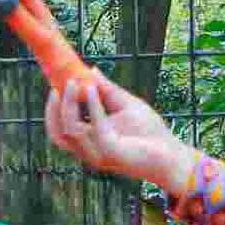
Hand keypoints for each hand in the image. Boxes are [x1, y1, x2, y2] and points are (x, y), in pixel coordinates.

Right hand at [44, 74, 199, 194]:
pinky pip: (95, 129)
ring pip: (70, 130)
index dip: (53, 110)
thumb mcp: (125, 104)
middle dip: (55, 108)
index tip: (56, 85)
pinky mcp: (112, 153)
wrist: (171, 154)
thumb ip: (107, 90)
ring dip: (69, 104)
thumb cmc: (149, 132)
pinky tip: (92, 90)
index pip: (59, 129)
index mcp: (88, 142)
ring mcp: (98, 154)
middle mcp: (88, 151)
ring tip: (75, 82)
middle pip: (57, 132)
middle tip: (60, 84)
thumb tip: (91, 70)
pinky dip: (92, 107)